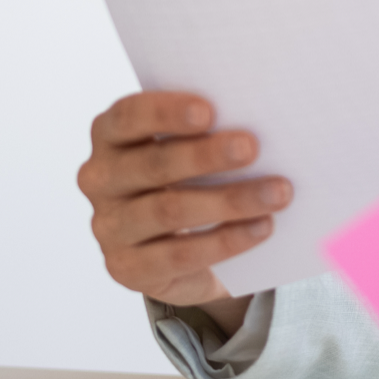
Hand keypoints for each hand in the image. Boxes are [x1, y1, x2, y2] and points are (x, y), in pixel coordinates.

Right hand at [76, 91, 291, 332]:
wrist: (173, 246)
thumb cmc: (186, 177)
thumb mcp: (187, 148)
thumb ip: (205, 132)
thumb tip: (258, 122)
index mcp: (109, 135)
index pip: (128, 116)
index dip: (166, 112)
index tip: (209, 110)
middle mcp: (100, 179)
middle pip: (153, 164)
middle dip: (206, 155)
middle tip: (252, 147)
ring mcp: (109, 227)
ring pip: (170, 211)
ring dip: (230, 200)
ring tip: (278, 193)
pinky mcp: (126, 268)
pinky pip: (180, 254)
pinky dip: (227, 240)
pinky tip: (261, 227)